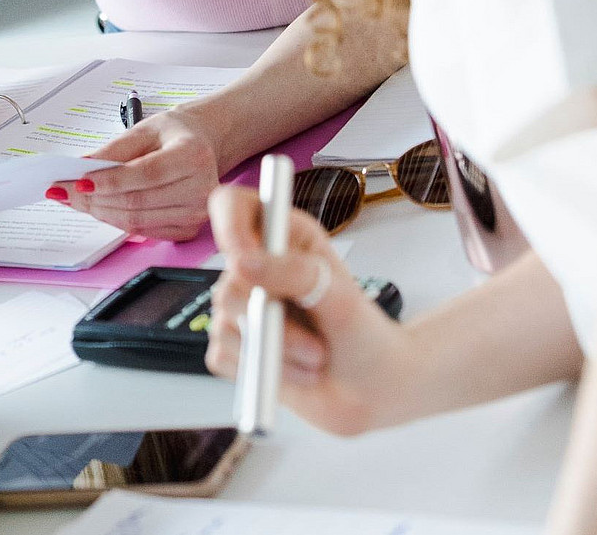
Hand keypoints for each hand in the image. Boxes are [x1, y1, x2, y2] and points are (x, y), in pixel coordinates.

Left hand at [50, 105, 220, 238]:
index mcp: (193, 156)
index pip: (146, 174)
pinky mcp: (187, 230)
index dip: (110, 181)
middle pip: (138, 202)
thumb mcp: (144, 129)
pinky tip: (96, 208)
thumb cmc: (173, 135)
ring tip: (73, 199)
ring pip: (136, 221)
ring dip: (99, 212)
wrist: (202, 146)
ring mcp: (196, 214)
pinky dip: (115, 220)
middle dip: (95, 199)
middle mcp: (201, 189)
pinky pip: (143, 230)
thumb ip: (114, 150)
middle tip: (64, 191)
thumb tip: (82, 167)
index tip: (78, 180)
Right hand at [204, 182, 418, 435]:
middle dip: (271, 321)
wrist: (373, 388)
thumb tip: (241, 262)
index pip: (232, 207)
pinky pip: (223, 356)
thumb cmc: (364, 334)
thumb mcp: (339, 296)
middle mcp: (258, 268)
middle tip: (312, 341)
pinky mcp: (236, 346)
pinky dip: (259, 370)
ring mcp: (243, 308)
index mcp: (283, 237)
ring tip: (314, 358)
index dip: (229, 227)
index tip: (245, 261)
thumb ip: (293, 272)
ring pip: (225, 325)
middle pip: (227, 283)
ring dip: (275, 351)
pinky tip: (293, 371)